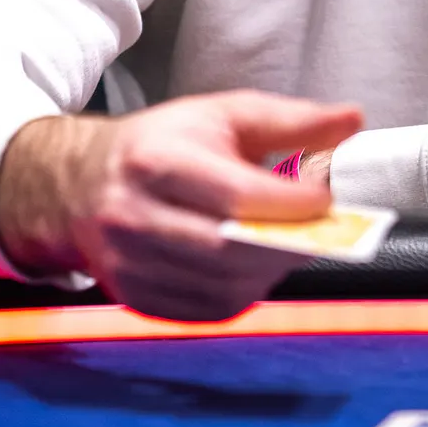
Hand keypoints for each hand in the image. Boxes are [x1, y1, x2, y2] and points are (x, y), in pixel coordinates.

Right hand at [0, 89, 363, 320]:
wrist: (78, 185)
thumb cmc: (158, 147)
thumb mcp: (221, 116)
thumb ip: (289, 120)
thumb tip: (350, 121)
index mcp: (156, 161)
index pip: (237, 195)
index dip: (292, 204)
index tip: (324, 198)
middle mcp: (134, 216)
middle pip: (229, 249)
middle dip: (287, 243)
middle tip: (318, 230)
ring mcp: (129, 263)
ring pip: (221, 285)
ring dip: (269, 270)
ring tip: (288, 245)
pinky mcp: (135, 297)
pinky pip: (205, 310)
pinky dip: (241, 293)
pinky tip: (252, 267)